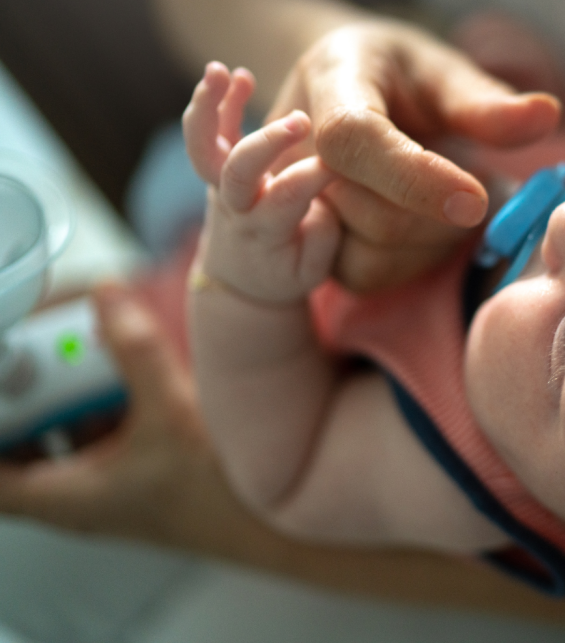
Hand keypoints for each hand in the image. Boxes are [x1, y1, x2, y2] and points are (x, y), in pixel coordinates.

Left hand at [0, 285, 217, 543]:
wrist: (275, 524)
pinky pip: (97, 433)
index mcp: (65, 496)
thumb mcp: (172, 415)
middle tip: (37, 363)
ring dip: (65, 400)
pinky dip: (100, 403)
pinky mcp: (132, 473)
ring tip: (81, 365)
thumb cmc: (223, 503)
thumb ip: (137, 353)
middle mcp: (76, 497)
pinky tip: (124, 379)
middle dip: (27, 398)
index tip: (8, 384)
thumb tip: (109, 301)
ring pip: (59, 437)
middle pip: (17, 446)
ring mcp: (105, 486)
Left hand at [184, 63, 340, 303]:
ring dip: (206, 107)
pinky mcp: (216, 168)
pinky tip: (239, 74)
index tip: (345, 162)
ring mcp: (220, 185)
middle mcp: (237, 207)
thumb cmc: (288, 270)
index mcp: (267, 232)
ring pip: (202, 150)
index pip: (289, 197)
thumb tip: (324, 198)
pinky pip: (208, 132)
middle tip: (300, 121)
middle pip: (237, 173)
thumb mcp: (314, 269)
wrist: (240, 280)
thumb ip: (323, 234)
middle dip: (265, 142)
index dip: (316, 175)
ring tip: (221, 70)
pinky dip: (217, 101)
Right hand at [265, 17, 561, 290]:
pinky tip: (423, 226)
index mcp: (330, 85)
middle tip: (472, 181)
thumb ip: (486, 103)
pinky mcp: (311, 247)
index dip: (415, 178)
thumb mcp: (442, 74)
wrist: (348, 91)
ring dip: (431, 239)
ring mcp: (296, 204)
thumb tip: (548, 115)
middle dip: (443, 213)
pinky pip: (368, 276)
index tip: (477, 200)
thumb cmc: (401, 81)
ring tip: (444, 196)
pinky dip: (412, 260)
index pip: (354, 141)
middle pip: (376, 215)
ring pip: (373, 254)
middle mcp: (296, 151)